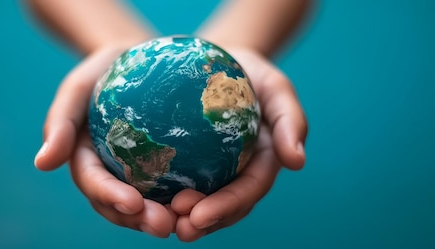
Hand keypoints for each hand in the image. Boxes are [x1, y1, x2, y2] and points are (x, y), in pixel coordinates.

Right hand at [34, 45, 176, 237]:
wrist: (142, 59)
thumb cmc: (107, 69)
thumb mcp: (79, 86)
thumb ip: (59, 122)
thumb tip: (42, 164)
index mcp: (84, 160)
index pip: (94, 183)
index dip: (111, 198)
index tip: (134, 202)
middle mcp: (109, 175)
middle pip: (121, 206)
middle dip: (140, 220)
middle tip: (165, 225)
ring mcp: (136, 176)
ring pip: (148, 207)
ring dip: (166, 218)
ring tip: (188, 222)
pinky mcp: (163, 171)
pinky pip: (174, 189)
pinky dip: (187, 199)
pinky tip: (209, 202)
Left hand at [169, 48, 307, 241]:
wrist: (219, 60)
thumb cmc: (251, 73)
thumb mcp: (276, 88)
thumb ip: (290, 120)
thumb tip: (297, 162)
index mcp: (261, 165)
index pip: (246, 191)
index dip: (225, 208)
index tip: (198, 215)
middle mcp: (237, 175)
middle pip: (223, 207)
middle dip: (202, 223)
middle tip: (177, 227)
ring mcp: (213, 172)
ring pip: (197, 202)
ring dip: (178, 217)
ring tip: (156, 221)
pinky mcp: (187, 164)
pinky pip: (172, 181)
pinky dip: (158, 193)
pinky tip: (137, 196)